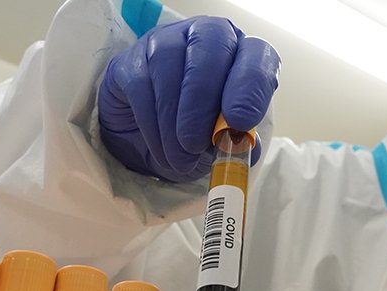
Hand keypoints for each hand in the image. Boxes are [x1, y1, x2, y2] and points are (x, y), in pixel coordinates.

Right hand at [98, 16, 279, 182]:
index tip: (241, 122)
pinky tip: (162, 149)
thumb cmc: (198, 135)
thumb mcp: (224, 142)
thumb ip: (237, 141)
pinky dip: (152, 125)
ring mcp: (164, 42)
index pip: (257, 53)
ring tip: (180, 158)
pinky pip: (140, 85)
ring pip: (169, 64)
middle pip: (210, 44)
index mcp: (240, 53)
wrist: (151, 143)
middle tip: (197, 145)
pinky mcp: (129, 60)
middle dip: (204, 100)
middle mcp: (205, 36)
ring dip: (174, 121)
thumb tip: (243, 146)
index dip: (251, 84)